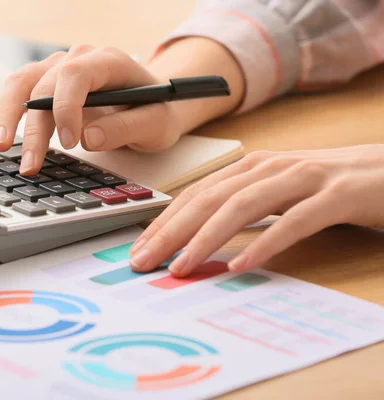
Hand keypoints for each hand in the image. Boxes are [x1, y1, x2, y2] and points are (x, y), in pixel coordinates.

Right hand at [0, 38, 244, 175]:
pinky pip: (18, 92)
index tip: (70, 143)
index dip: (66, 108)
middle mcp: (78, 59)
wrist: (149, 103)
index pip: (75, 75)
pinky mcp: (46, 84)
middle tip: (28, 162)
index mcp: (109, 61)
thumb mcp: (156, 124)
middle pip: (41, 82)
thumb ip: (128, 128)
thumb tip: (88, 137)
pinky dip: (2, 112)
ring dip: (6, 115)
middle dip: (30, 125)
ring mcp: (58, 69)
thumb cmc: (155, 111)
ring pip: (21, 83)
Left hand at [128, 145, 383, 275]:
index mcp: (252, 167)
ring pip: (243, 206)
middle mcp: (272, 167)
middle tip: (143, 263)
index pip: (196, 194)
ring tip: (182, 268)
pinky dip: (266, 243)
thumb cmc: (331, 187)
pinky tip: (242, 265)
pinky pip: (295, 221)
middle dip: (171, 233)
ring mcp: (306, 178)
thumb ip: (242, 208)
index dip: (164, 222)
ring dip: (207, 239)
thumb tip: (196, 236)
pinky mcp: (339, 195)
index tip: (139, 250)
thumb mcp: (278, 192)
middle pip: (209, 199)